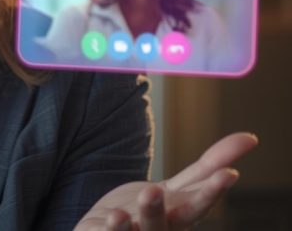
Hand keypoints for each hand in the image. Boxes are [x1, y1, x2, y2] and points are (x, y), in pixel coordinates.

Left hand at [76, 132, 257, 229]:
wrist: (110, 230)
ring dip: (130, 221)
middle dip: (160, 211)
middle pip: (166, 224)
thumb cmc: (150, 210)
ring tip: (119, 213)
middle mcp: (162, 229)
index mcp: (180, 216)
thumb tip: (250, 137)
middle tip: (153, 191)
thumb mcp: (176, 188)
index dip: (211, 190)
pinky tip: (111, 218)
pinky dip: (109, 230)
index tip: (229, 174)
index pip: (197, 202)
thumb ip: (208, 168)